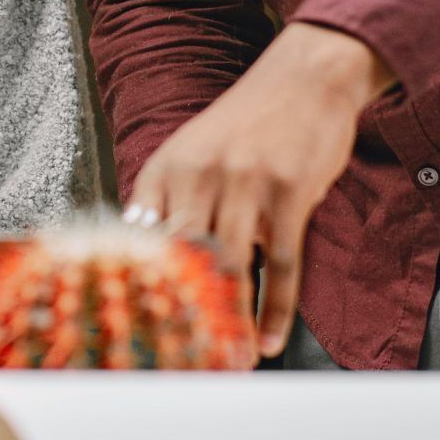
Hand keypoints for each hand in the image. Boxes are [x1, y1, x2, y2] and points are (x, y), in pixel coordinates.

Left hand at [124, 24, 393, 357]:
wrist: (304, 78)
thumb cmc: (247, 125)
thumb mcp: (192, 154)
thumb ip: (169, 203)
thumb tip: (145, 261)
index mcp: (163, 171)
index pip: (138, 242)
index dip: (136, 292)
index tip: (136, 333)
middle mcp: (195, 177)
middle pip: (179, 263)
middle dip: (179, 317)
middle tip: (182, 361)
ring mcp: (242, 184)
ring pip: (228, 269)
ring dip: (227, 324)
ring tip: (226, 361)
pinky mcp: (288, 192)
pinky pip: (279, 265)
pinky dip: (273, 310)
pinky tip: (267, 339)